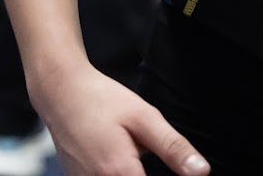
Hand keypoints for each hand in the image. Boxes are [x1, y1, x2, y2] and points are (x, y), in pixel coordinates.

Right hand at [38, 61, 208, 175]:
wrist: (61, 94)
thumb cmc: (101, 101)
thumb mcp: (144, 116)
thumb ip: (173, 147)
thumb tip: (201, 172)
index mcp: (120, 173)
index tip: (176, 171)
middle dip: (147, 172)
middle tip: (144, 149)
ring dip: (132, 172)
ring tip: (130, 149)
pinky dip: (118, 173)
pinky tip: (119, 156)